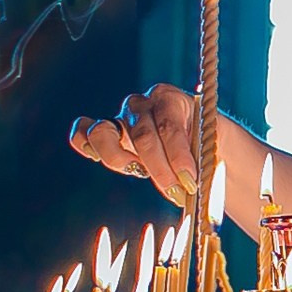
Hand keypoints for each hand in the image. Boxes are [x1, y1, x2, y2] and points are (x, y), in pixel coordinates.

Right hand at [70, 83, 198, 207]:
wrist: (199, 142)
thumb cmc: (204, 145)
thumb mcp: (209, 148)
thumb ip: (199, 161)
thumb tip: (187, 188)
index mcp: (170, 99)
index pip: (169, 127)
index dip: (178, 157)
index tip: (190, 182)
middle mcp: (141, 103)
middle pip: (141, 136)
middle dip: (160, 170)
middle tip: (177, 193)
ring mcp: (120, 117)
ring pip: (102, 134)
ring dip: (120, 161)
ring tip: (142, 174)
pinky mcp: (106, 133)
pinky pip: (82, 134)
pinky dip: (88, 148)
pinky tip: (114, 164)